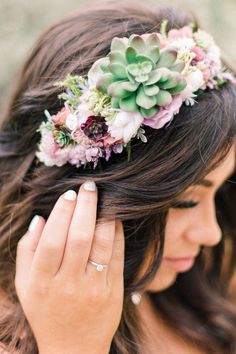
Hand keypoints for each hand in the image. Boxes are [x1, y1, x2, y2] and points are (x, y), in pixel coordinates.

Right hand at [14, 181, 123, 353]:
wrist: (73, 347)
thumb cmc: (45, 310)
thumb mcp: (25, 285)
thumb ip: (27, 250)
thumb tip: (40, 218)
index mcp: (41, 282)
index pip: (52, 240)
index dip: (61, 213)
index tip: (69, 194)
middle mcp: (67, 285)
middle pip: (78, 237)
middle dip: (86, 206)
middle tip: (89, 186)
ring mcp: (93, 289)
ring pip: (101, 244)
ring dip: (104, 216)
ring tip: (104, 198)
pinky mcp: (113, 292)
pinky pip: (116, 256)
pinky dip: (117, 233)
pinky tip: (115, 218)